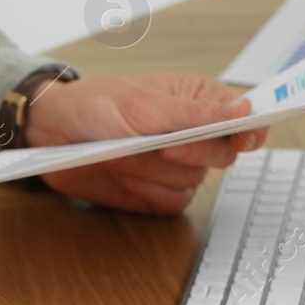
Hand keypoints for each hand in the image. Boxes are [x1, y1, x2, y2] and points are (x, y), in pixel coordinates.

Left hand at [23, 74, 267, 214]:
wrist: (53, 135)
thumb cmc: (96, 106)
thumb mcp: (144, 105)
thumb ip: (195, 114)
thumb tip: (243, 109)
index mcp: (199, 102)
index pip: (246, 119)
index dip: (251, 130)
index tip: (243, 137)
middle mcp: (195, 135)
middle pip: (224, 156)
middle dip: (191, 153)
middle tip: (161, 145)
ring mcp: (178, 167)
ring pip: (194, 182)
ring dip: (154, 170)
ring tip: (125, 151)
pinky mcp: (159, 193)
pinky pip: (172, 202)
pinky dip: (146, 190)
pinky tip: (124, 174)